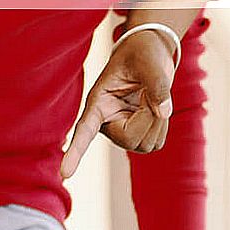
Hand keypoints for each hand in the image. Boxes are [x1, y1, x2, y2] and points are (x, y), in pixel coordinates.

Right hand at [61, 29, 176, 177]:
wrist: (150, 58)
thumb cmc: (142, 54)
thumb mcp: (148, 60)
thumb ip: (156, 82)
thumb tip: (163, 113)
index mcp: (98, 104)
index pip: (85, 130)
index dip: (76, 152)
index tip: (65, 173)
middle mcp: (107, 124)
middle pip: (130, 139)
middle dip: (148, 117)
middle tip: (147, 92)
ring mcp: (124, 134)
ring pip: (147, 143)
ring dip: (157, 120)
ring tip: (148, 97)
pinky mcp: (140, 139)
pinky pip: (157, 142)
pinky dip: (162, 125)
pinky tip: (153, 108)